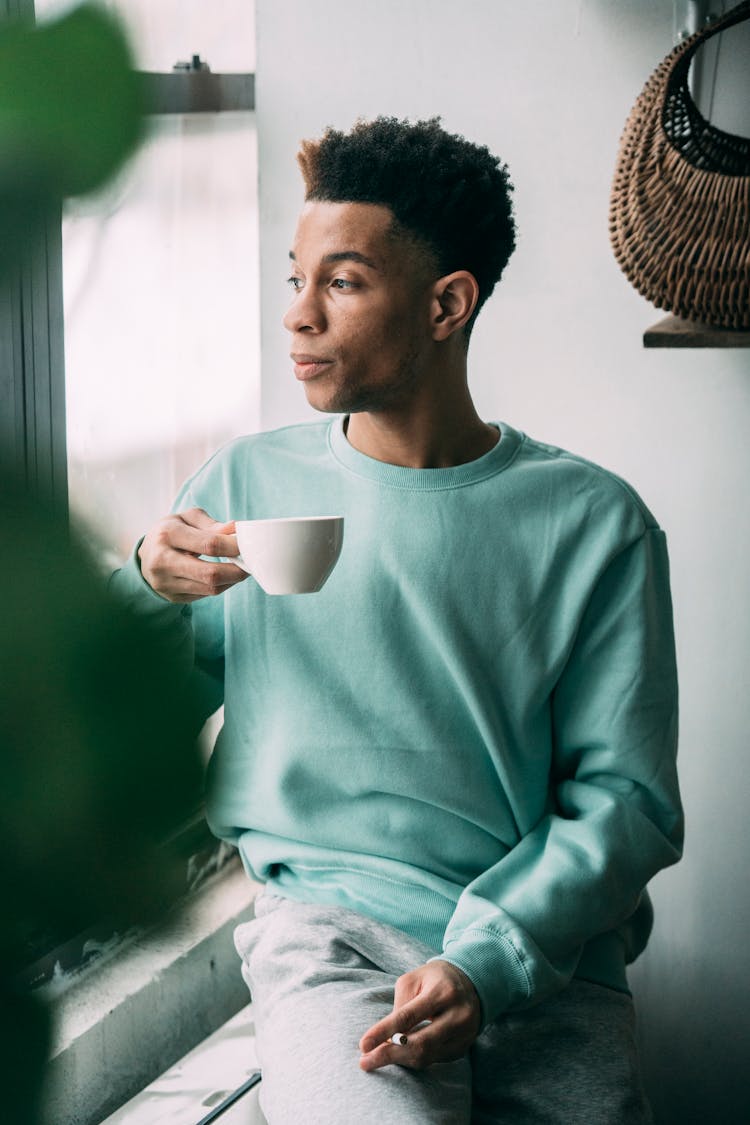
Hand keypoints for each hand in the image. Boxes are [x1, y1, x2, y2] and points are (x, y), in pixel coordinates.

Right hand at [137, 507, 247, 602]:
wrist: (144, 556)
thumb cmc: (171, 532)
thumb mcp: (186, 518)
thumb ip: (211, 524)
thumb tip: (235, 529)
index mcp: (167, 535)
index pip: (209, 545)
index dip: (234, 546)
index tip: (248, 545)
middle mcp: (163, 561)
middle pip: (211, 574)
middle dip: (237, 570)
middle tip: (251, 563)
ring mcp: (166, 583)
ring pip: (211, 588)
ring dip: (232, 579)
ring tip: (241, 568)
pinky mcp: (172, 597)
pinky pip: (206, 595)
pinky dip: (222, 585)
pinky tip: (226, 575)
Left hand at [359, 960, 480, 1071]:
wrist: (471, 983)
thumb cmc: (434, 979)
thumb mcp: (414, 979)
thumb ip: (400, 1006)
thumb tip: (387, 1039)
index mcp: (442, 992)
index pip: (408, 1016)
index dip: (384, 1032)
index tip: (363, 1045)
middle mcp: (457, 1015)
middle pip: (420, 1044)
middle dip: (389, 1055)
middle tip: (365, 1061)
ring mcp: (464, 1034)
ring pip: (426, 1057)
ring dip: (399, 1060)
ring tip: (376, 1058)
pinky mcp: (463, 1048)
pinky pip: (433, 1060)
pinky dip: (413, 1058)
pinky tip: (400, 1054)